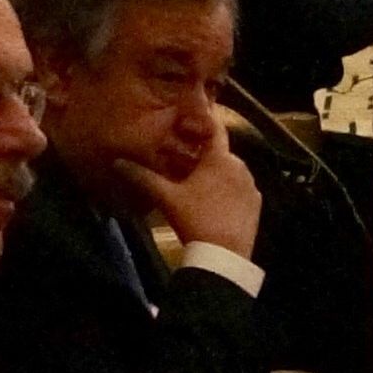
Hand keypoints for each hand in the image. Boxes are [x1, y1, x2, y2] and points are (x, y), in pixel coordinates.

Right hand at [114, 134, 264, 260]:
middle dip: (202, 154)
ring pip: (229, 172)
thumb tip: (117, 162)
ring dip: (214, 173)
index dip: (203, 120)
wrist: (223, 255)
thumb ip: (143, 177)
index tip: (190, 117)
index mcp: (221, 159)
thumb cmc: (195, 218)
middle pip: (219, 153)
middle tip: (182, 158)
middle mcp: (241, 167)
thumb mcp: (167, 198)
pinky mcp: (255, 205)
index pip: (214, 129)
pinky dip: (226, 189)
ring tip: (194, 182)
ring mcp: (251, 187)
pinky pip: (239, 189)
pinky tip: (211, 201)